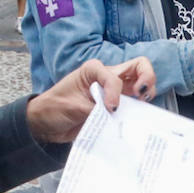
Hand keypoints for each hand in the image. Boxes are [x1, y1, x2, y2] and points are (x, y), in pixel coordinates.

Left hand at [26, 57, 157, 142]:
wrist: (46, 125)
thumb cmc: (54, 108)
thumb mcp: (72, 106)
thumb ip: (94, 108)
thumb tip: (115, 115)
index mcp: (94, 70)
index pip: (114, 76)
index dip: (115, 92)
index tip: (110, 108)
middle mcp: (108, 78)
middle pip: (139, 67)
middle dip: (147, 77)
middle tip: (143, 96)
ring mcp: (115, 93)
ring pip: (141, 85)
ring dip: (146, 95)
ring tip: (143, 108)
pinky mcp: (116, 108)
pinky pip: (134, 106)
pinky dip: (140, 112)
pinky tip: (138, 122)